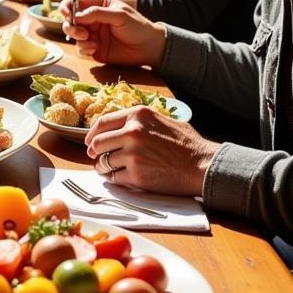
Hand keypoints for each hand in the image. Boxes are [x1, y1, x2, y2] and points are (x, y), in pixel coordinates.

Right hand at [62, 0, 165, 66]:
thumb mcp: (119, 15)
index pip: (75, 2)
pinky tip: (94, 49)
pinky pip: (81, 49)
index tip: (66, 15)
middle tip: (80, 32)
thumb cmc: (138, 26)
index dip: (66, 7)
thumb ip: (97, 13)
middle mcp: (92, 19)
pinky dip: (84, 49)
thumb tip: (76, 16)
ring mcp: (93, 34)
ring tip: (90, 42)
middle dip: (70, 26)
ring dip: (78, 38)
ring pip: (73, 35)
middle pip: (70, 20)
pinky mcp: (94, 49)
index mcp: (98, 4)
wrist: (149, 48)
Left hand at [84, 105, 219, 196]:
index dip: (92, 132)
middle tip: (95, 155)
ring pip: (104, 161)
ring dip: (102, 165)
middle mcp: (132, 132)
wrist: (202, 165)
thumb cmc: (186, 143)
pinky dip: (113, 178)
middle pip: (98, 142)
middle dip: (94, 150)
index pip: (103, 122)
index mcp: (137, 115)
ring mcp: (132, 154)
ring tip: (106, 167)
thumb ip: (138, 120)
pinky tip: (119, 176)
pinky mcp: (136, 175)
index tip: (89, 140)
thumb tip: (118, 125)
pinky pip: (114, 177)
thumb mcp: (161, 119)